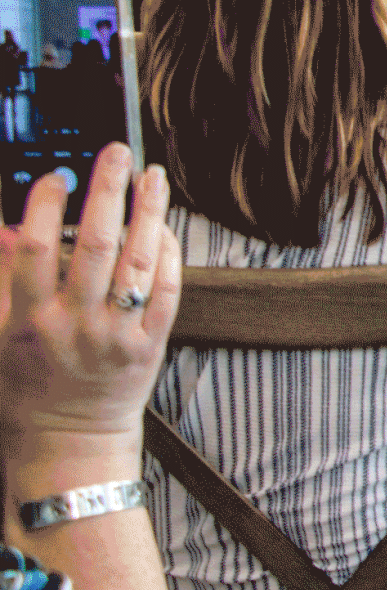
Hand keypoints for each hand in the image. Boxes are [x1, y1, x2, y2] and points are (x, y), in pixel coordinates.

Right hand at [0, 146, 181, 461]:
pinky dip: (166, 252)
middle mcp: (75, 324)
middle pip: (96, 245)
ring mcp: (117, 333)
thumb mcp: (0, 333)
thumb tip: (6, 231)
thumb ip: (3, 282)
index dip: (45, 208)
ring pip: (139, 260)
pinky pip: (166, 288)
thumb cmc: (31, 381)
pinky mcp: (151, 342)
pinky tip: (165, 225)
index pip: (36, 252)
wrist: (70, 436)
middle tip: (115, 153)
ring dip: (148, 211)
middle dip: (107, 191)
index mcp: (30, 319)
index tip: (55, 175)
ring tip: (151, 175)